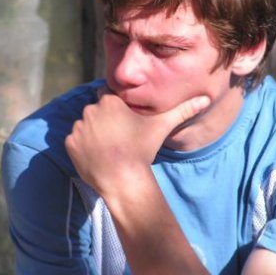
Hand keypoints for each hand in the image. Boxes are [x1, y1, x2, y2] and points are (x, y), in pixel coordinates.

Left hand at [65, 88, 209, 196]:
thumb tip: (206, 99)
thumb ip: (183, 110)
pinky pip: (75, 141)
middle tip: (118, 137)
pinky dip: (83, 147)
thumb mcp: (162, 126)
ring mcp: (78, 127)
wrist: (123, 179)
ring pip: (86, 126)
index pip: (109, 95)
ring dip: (93, 133)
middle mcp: (90, 110)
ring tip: (109, 148)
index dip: (117, 107)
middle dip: (104, 121)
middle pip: (97, 111)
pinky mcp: (69, 144)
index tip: (124, 120)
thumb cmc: (142, 150)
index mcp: (109, 101)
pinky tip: (98, 156)